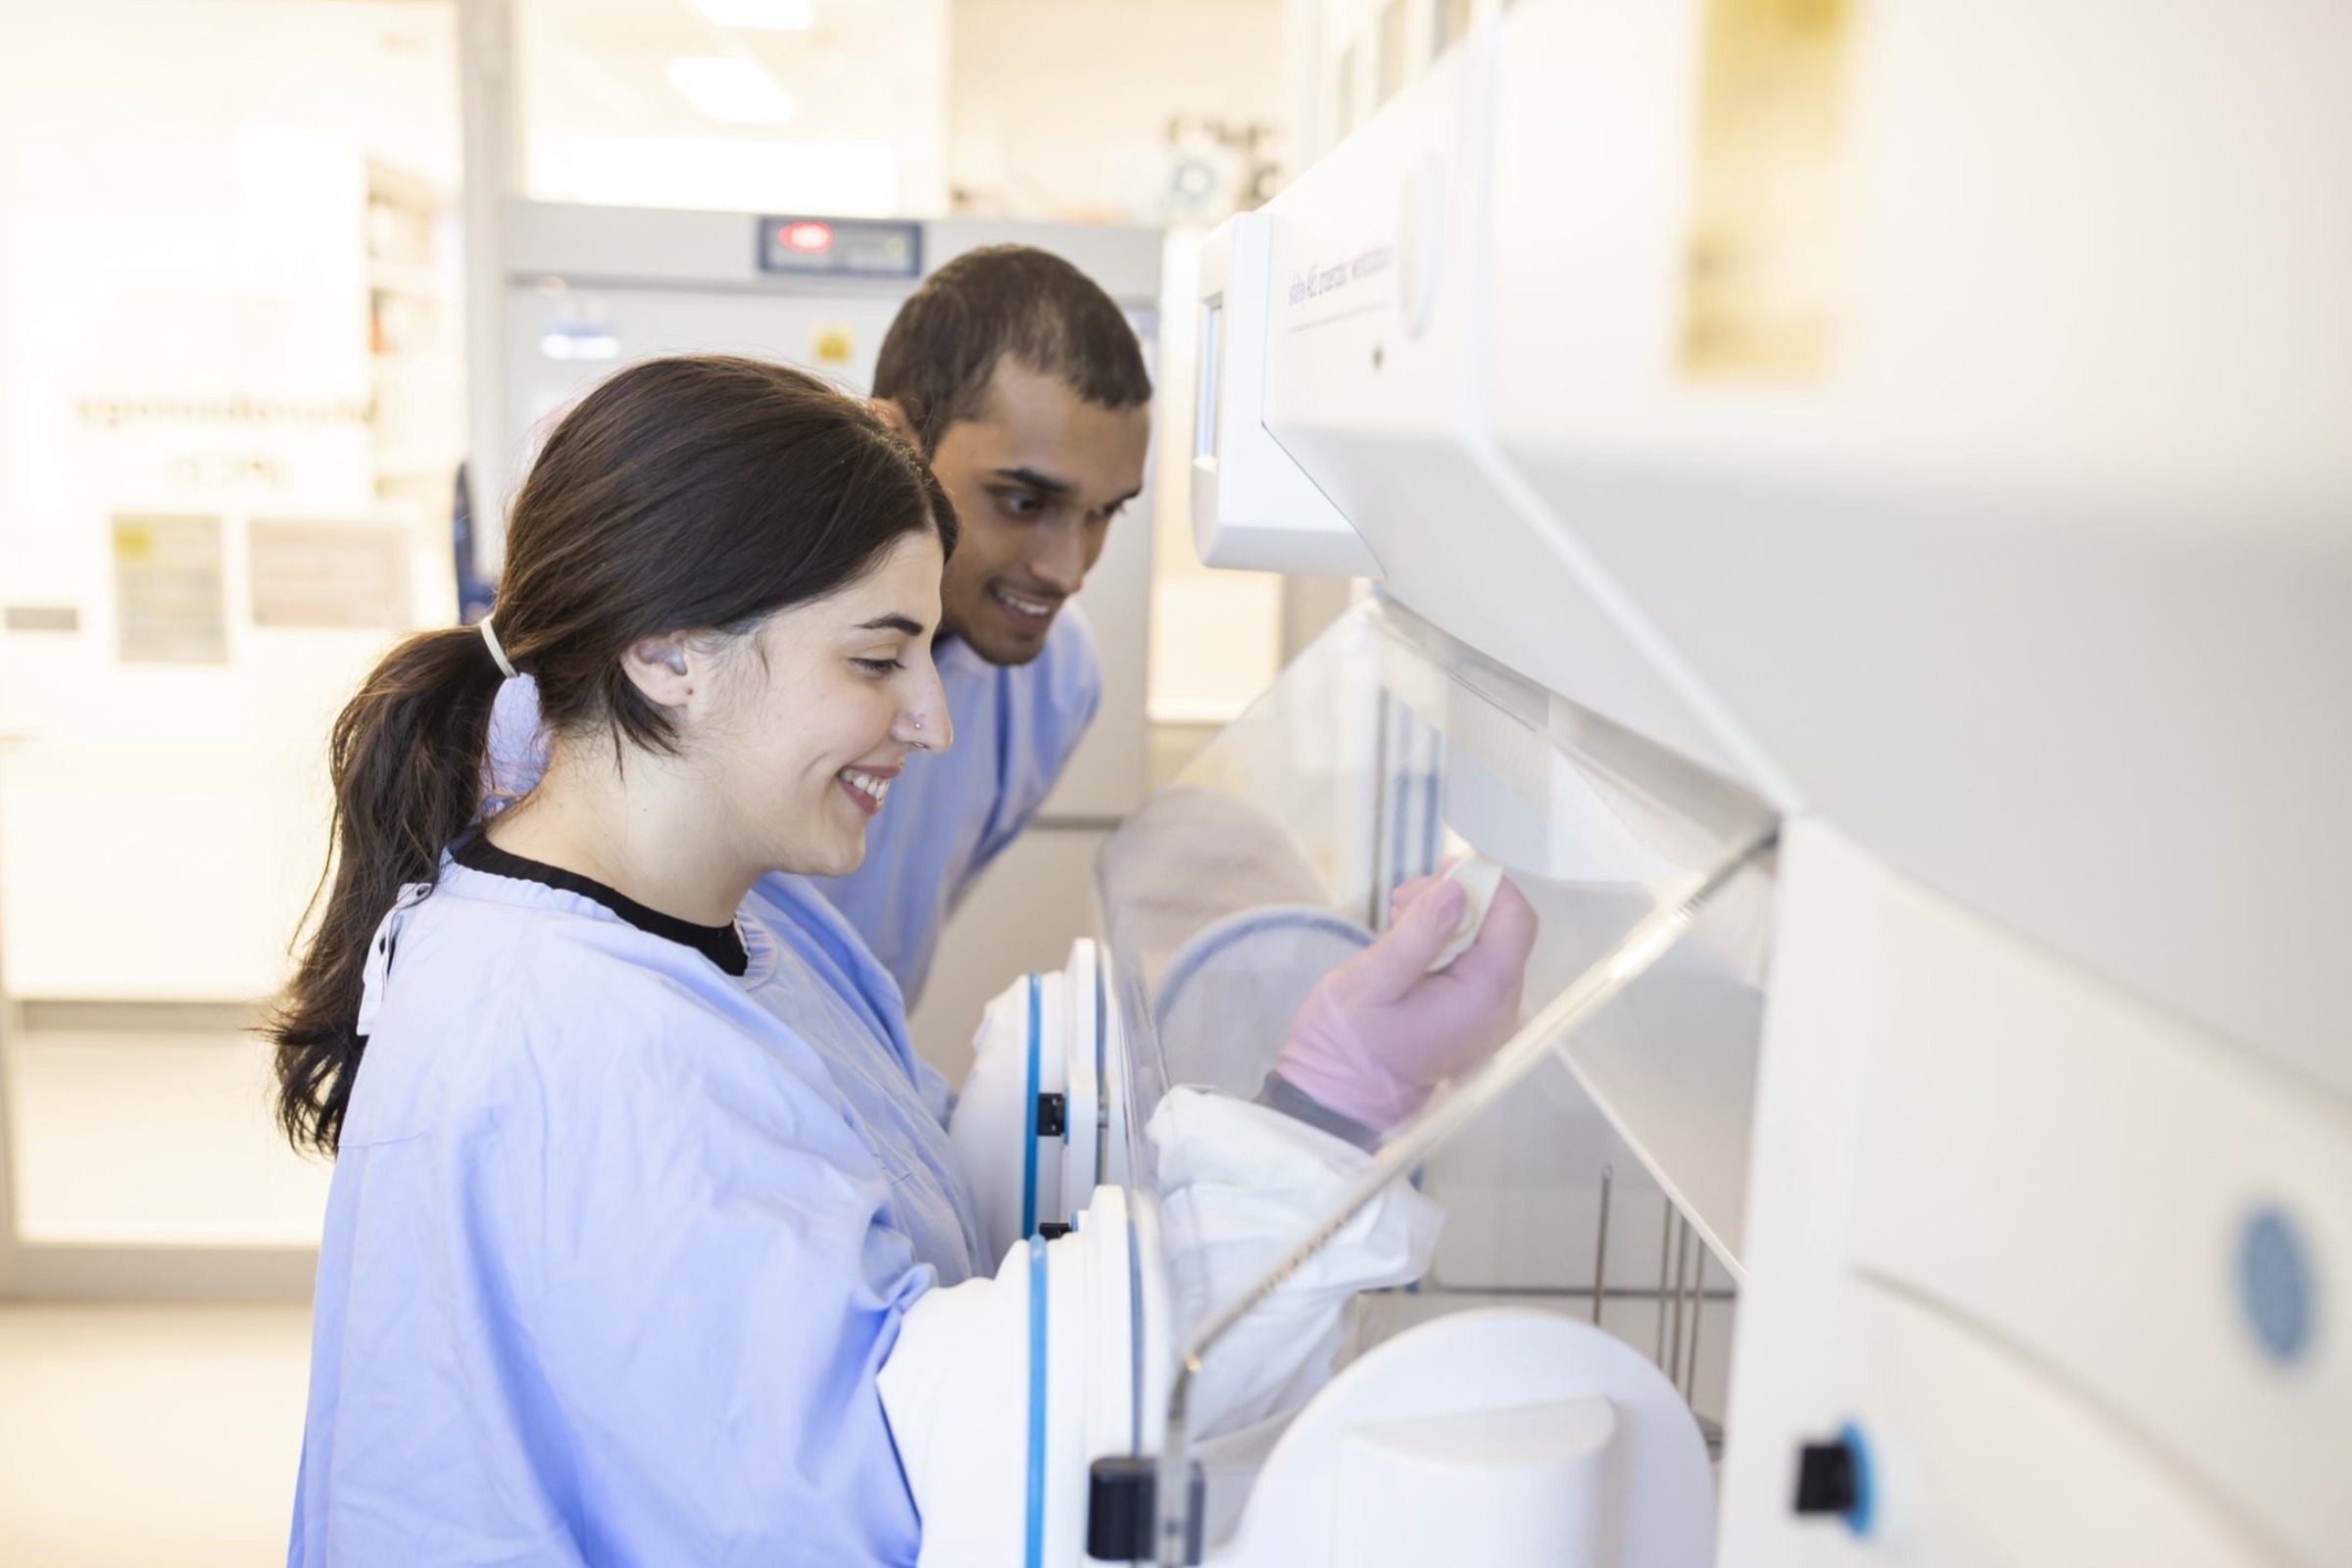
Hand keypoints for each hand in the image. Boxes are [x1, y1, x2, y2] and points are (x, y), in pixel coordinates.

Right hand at [1273, 870, 1538, 1131]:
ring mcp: (1489, 1012)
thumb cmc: (1348, 1044)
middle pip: (1503, 924)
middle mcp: (1499, 1006)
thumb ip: (1418, 935)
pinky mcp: (1473, 1012)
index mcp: (1483, 997)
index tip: (1437, 875)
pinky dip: (1445, 940)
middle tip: (1401, 903)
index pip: (1515, 919)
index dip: (1483, 885)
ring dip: (1447, 918)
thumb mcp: (1372, 981)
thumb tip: (1457, 890)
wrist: (1339, 1095)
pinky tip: (1409, 944)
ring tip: (1398, 923)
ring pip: (1488, 938)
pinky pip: (1475, 960)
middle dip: (1457, 899)